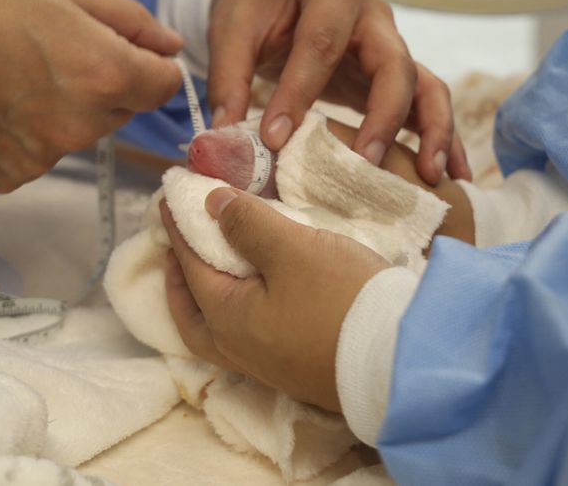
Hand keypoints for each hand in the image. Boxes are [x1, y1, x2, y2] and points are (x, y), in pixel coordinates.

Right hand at [0, 0, 183, 191]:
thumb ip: (131, 22)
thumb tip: (170, 46)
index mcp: (105, 74)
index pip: (164, 86)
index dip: (147, 63)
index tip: (121, 47)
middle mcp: (80, 124)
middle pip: (121, 110)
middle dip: (104, 84)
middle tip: (51, 50)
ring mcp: (43, 153)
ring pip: (81, 132)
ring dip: (66, 109)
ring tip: (17, 72)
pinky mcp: (9, 172)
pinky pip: (40, 154)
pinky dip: (27, 132)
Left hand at [161, 189, 388, 411]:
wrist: (400, 360)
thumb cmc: (341, 300)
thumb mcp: (292, 250)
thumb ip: (248, 225)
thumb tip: (211, 205)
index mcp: (226, 319)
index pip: (189, 265)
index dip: (177, 227)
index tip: (167, 197)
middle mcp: (239, 350)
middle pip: (193, 315)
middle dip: (180, 279)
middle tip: (177, 248)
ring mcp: (270, 365)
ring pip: (220, 331)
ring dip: (209, 297)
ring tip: (217, 268)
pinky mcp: (298, 368)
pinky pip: (250, 336)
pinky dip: (240, 309)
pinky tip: (260, 294)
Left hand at [207, 0, 471, 185]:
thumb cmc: (254, 11)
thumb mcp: (231, 31)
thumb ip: (229, 79)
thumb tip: (227, 136)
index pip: (320, 44)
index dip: (299, 93)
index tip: (275, 140)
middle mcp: (373, 16)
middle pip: (394, 64)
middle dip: (383, 116)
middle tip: (366, 163)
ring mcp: (392, 45)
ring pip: (426, 84)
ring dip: (433, 130)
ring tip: (430, 176)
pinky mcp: (397, 75)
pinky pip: (430, 102)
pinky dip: (443, 137)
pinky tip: (452, 175)